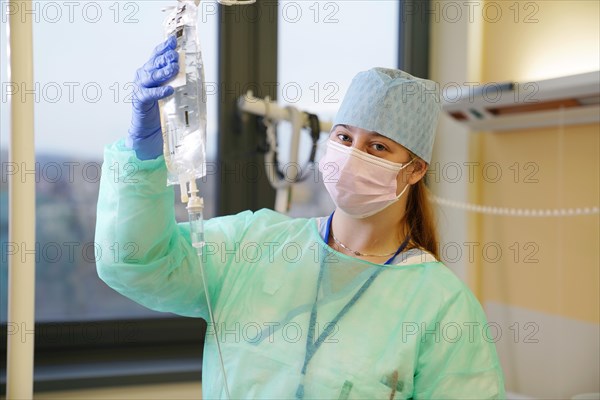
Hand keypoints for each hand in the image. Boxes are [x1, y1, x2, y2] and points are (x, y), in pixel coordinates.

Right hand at [126, 35, 178, 159]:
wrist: (148, 130)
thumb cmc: (160, 109)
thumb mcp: (171, 91)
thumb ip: (177, 80)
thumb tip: (192, 71)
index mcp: (150, 71)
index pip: (156, 55)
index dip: (164, 47)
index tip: (174, 41)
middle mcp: (143, 77)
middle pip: (154, 63)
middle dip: (165, 58)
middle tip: (176, 56)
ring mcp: (140, 88)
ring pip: (151, 76)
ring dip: (163, 72)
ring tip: (174, 69)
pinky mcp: (139, 101)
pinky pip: (149, 93)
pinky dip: (159, 91)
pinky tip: (169, 89)